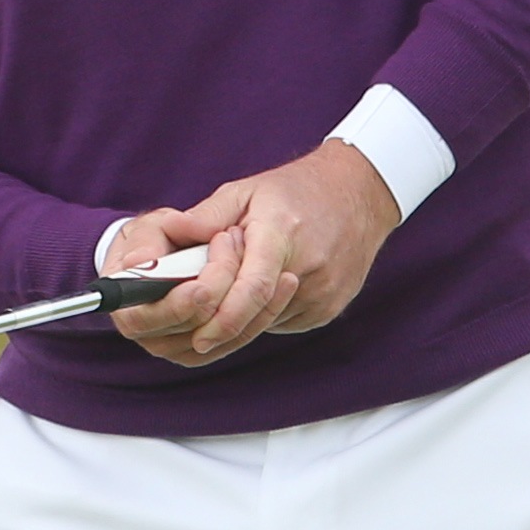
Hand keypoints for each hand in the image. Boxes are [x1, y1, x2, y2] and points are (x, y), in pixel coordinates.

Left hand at [102, 140, 405, 366]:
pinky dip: (264, 315)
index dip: (223, 319)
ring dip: (241, 318)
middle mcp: (309, 267)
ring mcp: (325, 292)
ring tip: (232, 289)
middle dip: (220, 328)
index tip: (198, 338)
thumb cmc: (296, 191)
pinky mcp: (331, 307)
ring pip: (267, 324)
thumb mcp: (245, 191)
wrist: (359, 195)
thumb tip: (170, 235)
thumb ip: (205, 217)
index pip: (252, 289)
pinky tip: (262, 292)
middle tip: (192, 332)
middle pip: (256, 316)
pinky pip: (284, 323)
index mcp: (281, 234)